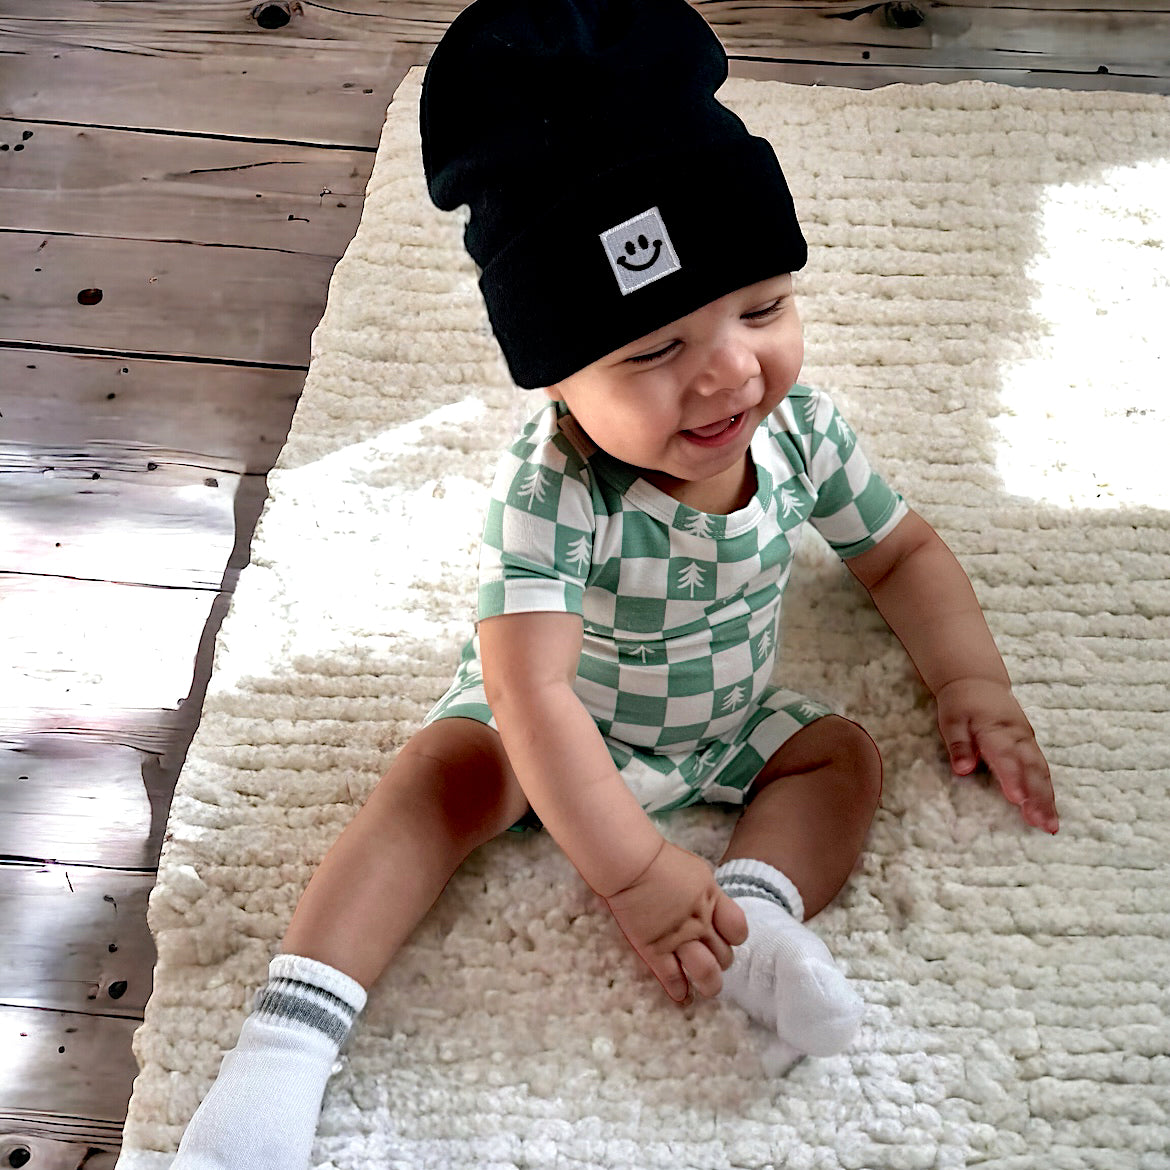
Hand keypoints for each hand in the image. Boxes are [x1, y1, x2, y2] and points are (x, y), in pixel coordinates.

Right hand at [602, 840, 748, 1002]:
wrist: (632, 864)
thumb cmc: (661, 860)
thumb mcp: (697, 872)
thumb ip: (708, 894)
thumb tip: (712, 905)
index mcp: (713, 900)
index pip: (738, 931)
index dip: (734, 937)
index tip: (725, 938)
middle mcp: (700, 923)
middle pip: (724, 955)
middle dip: (720, 960)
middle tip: (711, 959)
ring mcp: (678, 939)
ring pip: (706, 973)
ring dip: (709, 983)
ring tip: (706, 987)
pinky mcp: (655, 950)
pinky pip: (672, 978)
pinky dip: (679, 991)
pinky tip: (682, 996)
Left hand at [936, 678, 1058, 833]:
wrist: (978, 682)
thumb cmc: (961, 704)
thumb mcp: (951, 720)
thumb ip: (958, 745)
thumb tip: (962, 770)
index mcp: (995, 730)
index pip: (1005, 756)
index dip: (1012, 777)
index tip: (1016, 799)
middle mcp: (1017, 737)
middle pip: (1030, 768)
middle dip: (1036, 797)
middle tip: (1040, 823)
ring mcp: (1028, 742)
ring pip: (1041, 772)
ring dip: (1046, 799)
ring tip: (1050, 826)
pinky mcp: (1031, 746)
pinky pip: (1043, 771)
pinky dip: (1048, 792)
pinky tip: (1050, 813)